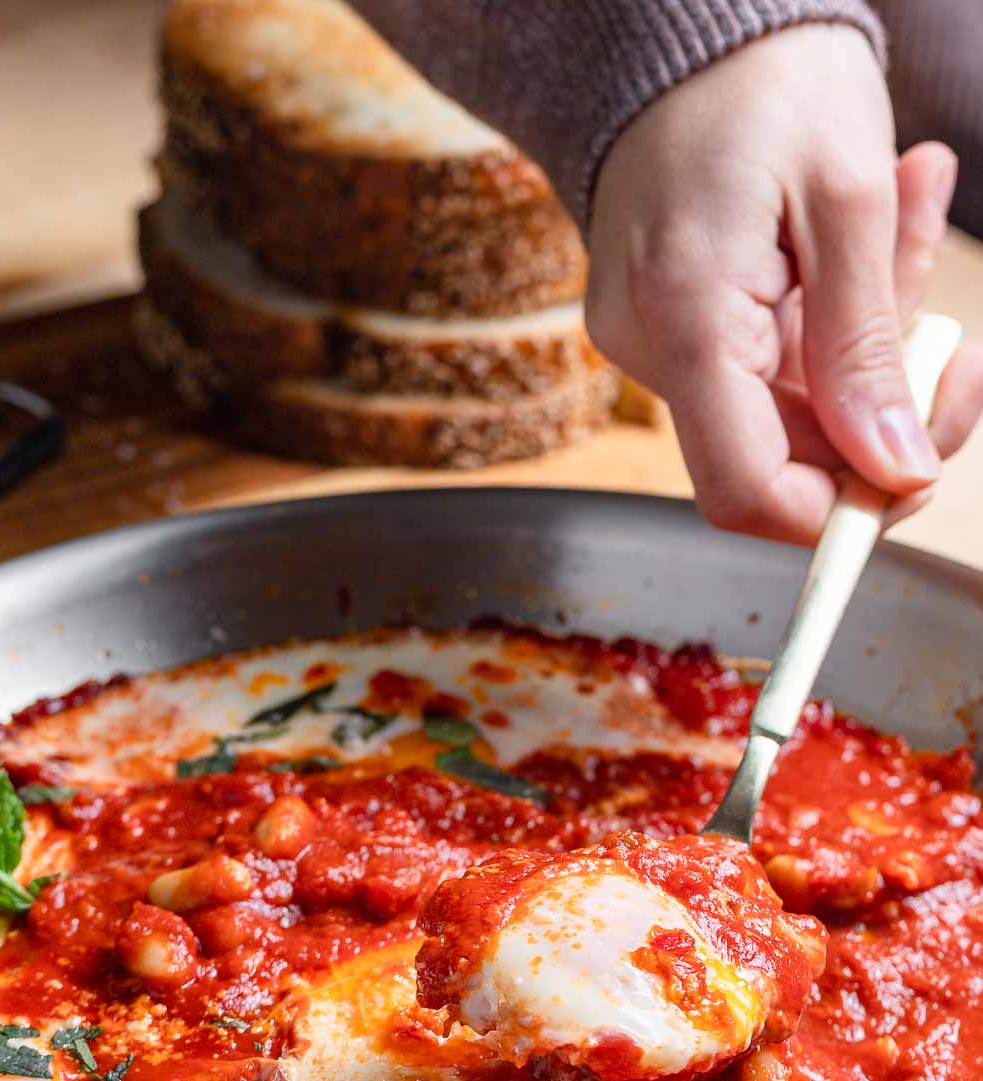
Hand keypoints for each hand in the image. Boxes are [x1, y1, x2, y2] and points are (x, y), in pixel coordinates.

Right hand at [585, 26, 982, 542]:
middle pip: (778, 456)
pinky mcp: (668, 330)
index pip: (747, 489)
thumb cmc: (765, 82)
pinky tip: (866, 239)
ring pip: (783, 409)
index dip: (836, 510)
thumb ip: (866, 350)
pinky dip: (829, 323)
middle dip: (880, 410)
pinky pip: (763, 366)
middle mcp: (650, 349)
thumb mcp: (849, 201)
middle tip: (954, 337)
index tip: (915, 468)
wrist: (677, 27)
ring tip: (912, 218)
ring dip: (868, 347)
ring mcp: (652, 344)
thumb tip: (894, 473)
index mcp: (687, 317)